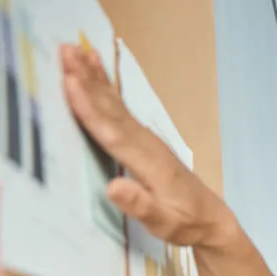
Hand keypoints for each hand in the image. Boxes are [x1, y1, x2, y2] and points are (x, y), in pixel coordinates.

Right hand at [59, 43, 235, 248]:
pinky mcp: (144, 140)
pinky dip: (105, 88)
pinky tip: (96, 70)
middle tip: (63, 50)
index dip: (91, 108)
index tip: (70, 82)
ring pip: (115, 104)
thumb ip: (140, 206)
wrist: (212, 220)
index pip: (113, 132)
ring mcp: (147, 139)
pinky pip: (120, 109)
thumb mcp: (164, 223)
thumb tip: (114, 187)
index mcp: (148, 163)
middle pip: (112, 109)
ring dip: (93, 77)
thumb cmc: (186, 224)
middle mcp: (147, 144)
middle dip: (87, 81)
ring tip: (73, 49)